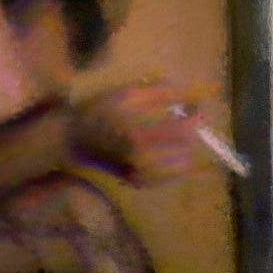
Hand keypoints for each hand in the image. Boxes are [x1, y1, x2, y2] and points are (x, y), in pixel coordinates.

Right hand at [66, 78, 212, 188]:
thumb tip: (183, 89)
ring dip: (187, 147)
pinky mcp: (138, 182)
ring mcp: (139, 175)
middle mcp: (140, 161)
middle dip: (193, 131)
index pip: (180, 130)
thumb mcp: (122, 95)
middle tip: (192, 119)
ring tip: (182, 135)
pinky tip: (180, 153)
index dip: (195, 118)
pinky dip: (179, 165)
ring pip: (182, 165)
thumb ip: (155, 93)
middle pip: (185, 148)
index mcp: (137, 136)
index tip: (200, 108)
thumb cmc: (97, 112)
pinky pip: (170, 178)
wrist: (72, 140)